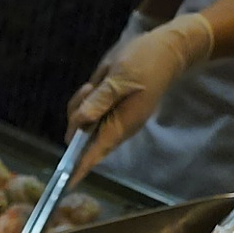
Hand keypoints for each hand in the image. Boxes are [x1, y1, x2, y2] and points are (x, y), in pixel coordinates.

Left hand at [67, 13, 214, 178]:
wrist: (167, 49)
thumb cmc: (147, 62)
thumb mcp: (122, 77)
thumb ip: (101, 99)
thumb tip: (80, 121)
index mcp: (121, 125)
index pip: (95, 153)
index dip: (78, 168)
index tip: (65, 183)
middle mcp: (114, 128)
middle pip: (81, 138)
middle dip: (76, 118)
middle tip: (90, 89)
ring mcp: (112, 120)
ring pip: (81, 125)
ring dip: (80, 106)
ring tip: (94, 84)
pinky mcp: (109, 110)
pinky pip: (87, 113)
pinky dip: (84, 101)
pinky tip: (94, 85)